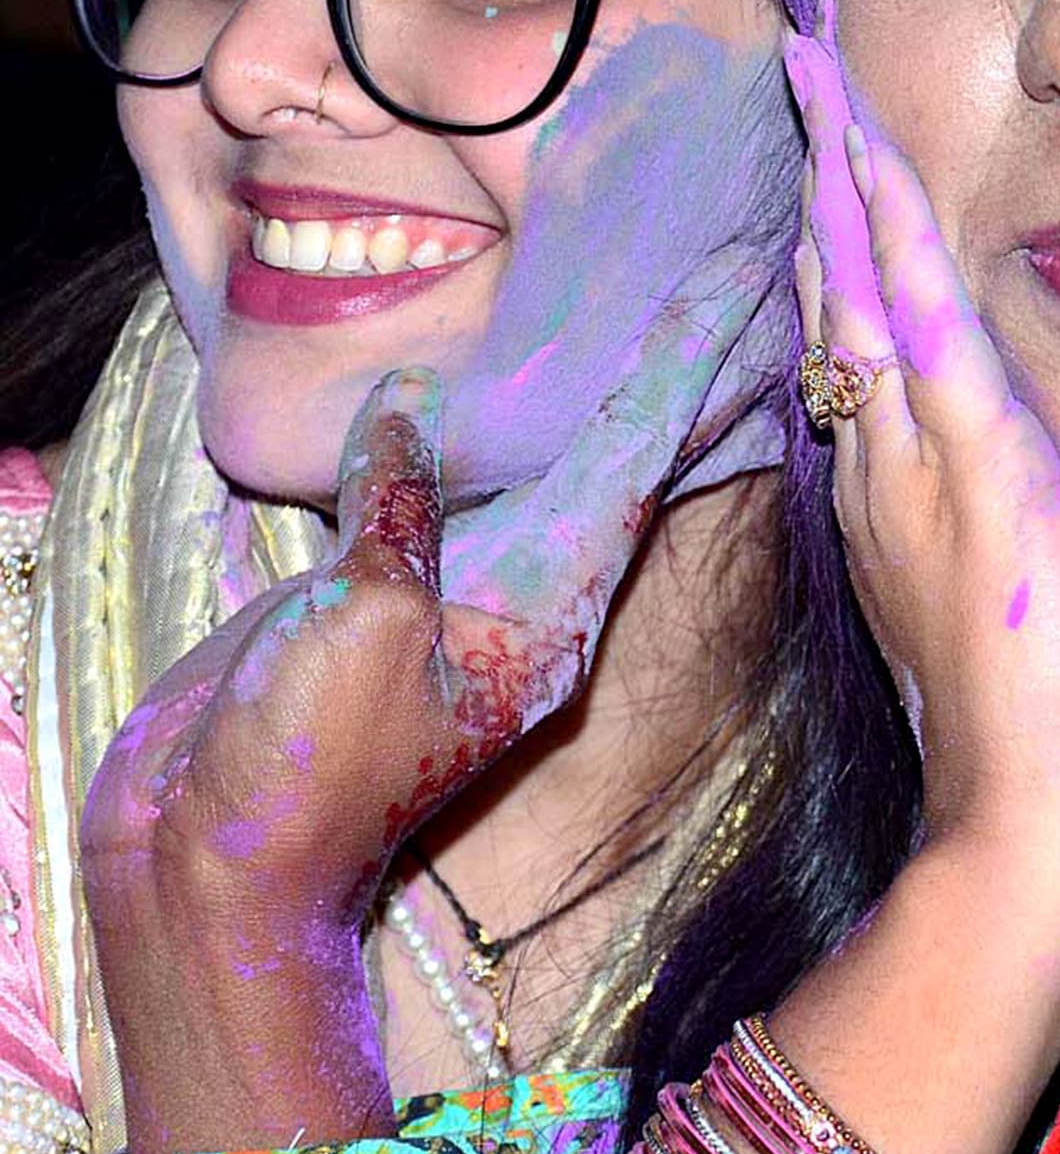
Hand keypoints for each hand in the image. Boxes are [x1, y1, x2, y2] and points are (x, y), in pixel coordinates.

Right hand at [81, 261, 769, 1153]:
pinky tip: (473, 383)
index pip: (637, 455)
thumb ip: (400, 510)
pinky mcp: (379, 593)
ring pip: (534, 463)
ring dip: (584, 386)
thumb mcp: (363, 625)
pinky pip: (439, 486)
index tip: (744, 287)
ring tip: (636, 306)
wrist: (220, 876)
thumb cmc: (303, 770)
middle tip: (733, 278)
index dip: (687, 364)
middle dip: (670, 366)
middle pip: (615, 453)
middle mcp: (522, 593)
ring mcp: (453, 594)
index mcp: (545, 605)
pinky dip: (466, 426)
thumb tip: (410, 409)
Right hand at [772, 3, 1059, 1153]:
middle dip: (828, 179)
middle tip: (806, 78)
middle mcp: (888, 468)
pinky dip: (893, 230)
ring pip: (865, 284)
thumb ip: (1051, 544)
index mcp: (907, 502)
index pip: (863, 347)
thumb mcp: (1057, 614)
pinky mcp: (978, 467)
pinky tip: (870, 152)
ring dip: (847, 174)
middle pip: (842, 293)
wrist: (1044, 839)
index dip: (842, 249)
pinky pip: (922, 321)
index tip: (833, 168)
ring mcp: (919, 463)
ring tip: (820, 75)